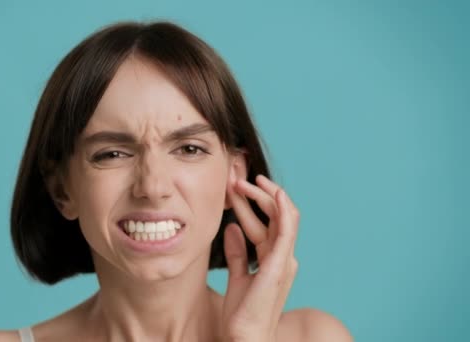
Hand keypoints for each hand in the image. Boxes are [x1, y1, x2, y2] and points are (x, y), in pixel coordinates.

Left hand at [222, 174, 299, 341]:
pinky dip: (282, 209)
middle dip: (255, 193)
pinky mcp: (280, 264)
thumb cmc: (242, 314)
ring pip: (281, 216)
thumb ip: (237, 252)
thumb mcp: (237, 277)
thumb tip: (232, 227)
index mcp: (273, 259)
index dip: (250, 203)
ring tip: (242, 181)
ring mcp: (284, 259)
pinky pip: (286, 230)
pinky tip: (273, 193)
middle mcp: (283, 256)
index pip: (265, 222)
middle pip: (274, 215)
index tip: (233, 187)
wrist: (245, 337)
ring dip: (263, 195)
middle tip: (234, 178)